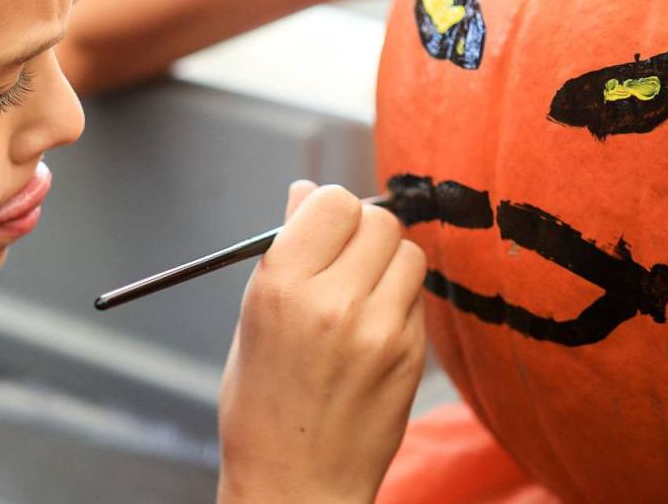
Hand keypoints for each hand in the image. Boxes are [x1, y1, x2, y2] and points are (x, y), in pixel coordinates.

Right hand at [218, 182, 427, 503]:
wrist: (297, 482)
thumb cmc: (262, 405)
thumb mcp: (251, 319)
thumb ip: (284, 251)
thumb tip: (305, 192)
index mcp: (282, 287)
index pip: (333, 202)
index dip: (330, 207)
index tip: (324, 225)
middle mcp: (335, 302)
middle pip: (378, 220)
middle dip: (361, 230)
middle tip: (345, 258)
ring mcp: (380, 329)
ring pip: (407, 252)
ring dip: (387, 261)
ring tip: (361, 293)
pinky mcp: (412, 353)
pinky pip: (416, 296)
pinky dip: (399, 298)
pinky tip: (374, 327)